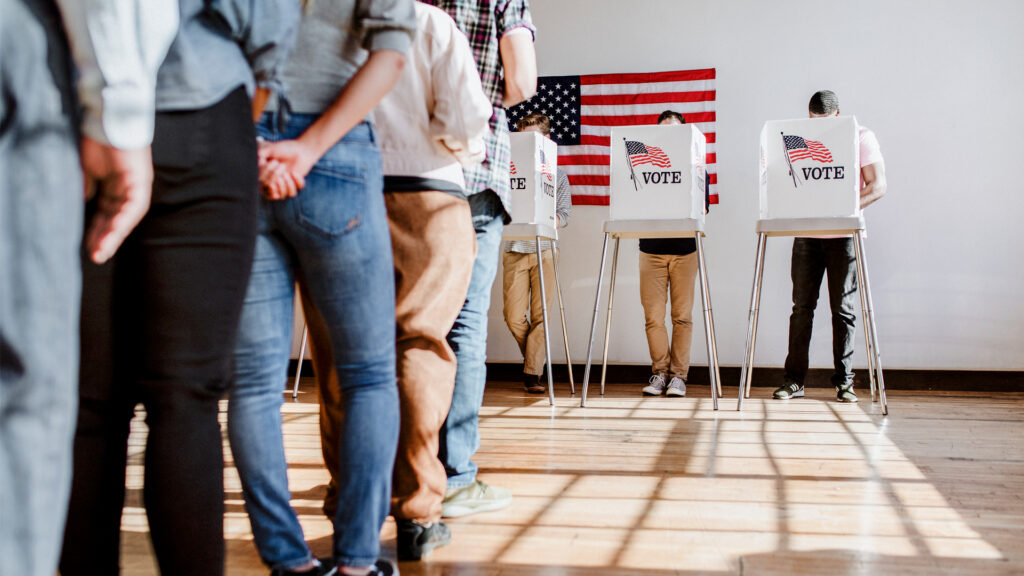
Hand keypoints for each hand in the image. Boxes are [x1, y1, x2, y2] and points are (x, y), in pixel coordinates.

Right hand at [80, 137, 153, 263]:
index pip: (107, 214)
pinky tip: (112, 234)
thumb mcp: (87, 168)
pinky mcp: (140, 180)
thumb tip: (84, 202)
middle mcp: (128, 188)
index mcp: (116, 186)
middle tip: (95, 257)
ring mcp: (136, 185)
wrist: (106, 116)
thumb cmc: (96, 138)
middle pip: (117, 219)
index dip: (98, 231)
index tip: (89, 248)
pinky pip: (133, 206)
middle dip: (105, 238)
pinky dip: (122, 221)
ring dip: (113, 235)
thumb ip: (88, 186)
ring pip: (126, 217)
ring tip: (101, 252)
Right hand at [257, 139, 315, 199]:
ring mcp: (284, 186)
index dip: (264, 180)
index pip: (260, 186)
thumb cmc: (282, 148)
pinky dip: (295, 182)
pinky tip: (294, 172)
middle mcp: (272, 184)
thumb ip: (261, 153)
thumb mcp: (270, 148)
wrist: (299, 149)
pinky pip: (294, 191)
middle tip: (280, 165)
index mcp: (263, 177)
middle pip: (270, 193)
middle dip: (274, 178)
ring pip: (283, 196)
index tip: (269, 166)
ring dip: (285, 185)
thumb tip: (258, 158)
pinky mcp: (295, 186)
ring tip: (287, 173)